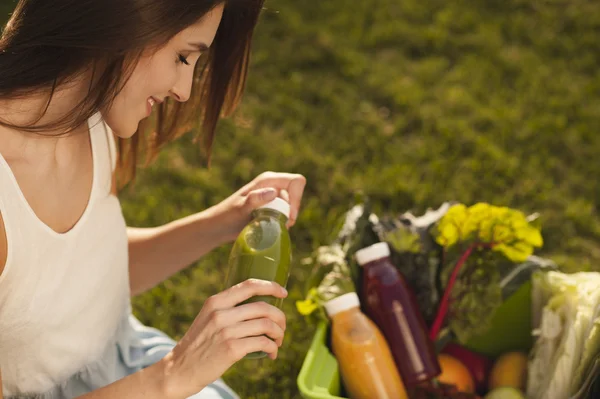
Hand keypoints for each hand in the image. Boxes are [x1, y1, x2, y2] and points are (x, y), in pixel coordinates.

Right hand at [161, 279, 287, 397]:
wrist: (179, 370)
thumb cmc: (198, 345)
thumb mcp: (207, 318)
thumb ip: (227, 310)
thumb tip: (258, 306)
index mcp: (216, 302)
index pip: (249, 285)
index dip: (271, 286)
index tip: (283, 293)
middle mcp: (221, 313)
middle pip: (264, 307)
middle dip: (280, 317)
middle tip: (282, 328)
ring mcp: (226, 331)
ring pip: (266, 325)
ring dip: (279, 334)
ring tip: (278, 342)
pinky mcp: (231, 349)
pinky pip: (263, 343)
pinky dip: (273, 348)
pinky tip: (272, 353)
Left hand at [211, 171, 306, 241]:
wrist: (218, 226)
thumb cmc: (227, 216)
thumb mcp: (241, 208)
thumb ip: (254, 199)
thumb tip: (273, 192)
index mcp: (268, 179)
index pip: (296, 182)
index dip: (297, 198)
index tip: (288, 215)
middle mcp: (272, 184)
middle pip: (296, 194)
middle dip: (292, 210)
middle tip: (282, 224)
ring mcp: (273, 195)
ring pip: (292, 204)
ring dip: (287, 217)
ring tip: (273, 226)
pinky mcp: (271, 206)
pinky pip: (286, 212)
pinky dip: (283, 221)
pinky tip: (272, 227)